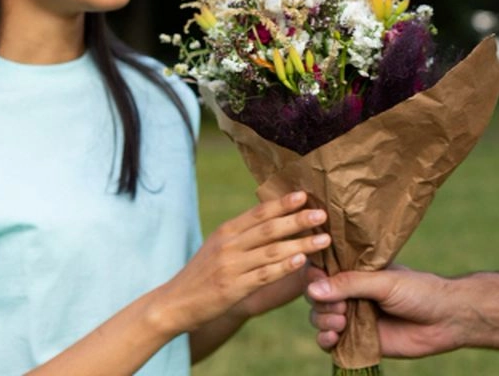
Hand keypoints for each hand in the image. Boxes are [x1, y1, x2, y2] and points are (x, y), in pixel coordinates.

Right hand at [151, 191, 329, 334]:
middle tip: (322, 214)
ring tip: (323, 239)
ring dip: (301, 244)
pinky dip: (284, 267)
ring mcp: (231, 267)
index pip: (258, 212)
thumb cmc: (201, 274)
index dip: (282, 203)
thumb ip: (242, 233)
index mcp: (226, 231)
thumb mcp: (217, 246)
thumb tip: (272, 216)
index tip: (304, 195)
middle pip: (269, 228)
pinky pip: (264, 275)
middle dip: (298, 220)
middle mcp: (228, 246)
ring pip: (272, 251)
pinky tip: (302, 261)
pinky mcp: (233, 289)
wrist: (174, 304)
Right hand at [307, 266, 467, 358]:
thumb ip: (350, 284)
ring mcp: (354, 316)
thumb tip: (313, 289)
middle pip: (317, 297)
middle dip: (321, 304)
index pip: (324, 270)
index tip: (316, 281)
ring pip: (320, 318)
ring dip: (323, 321)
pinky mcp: (358, 340)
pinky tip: (333, 338)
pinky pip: (330, 341)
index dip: (315, 276)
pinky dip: (325, 340)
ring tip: (341, 323)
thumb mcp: (384, 282)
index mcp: (358, 271)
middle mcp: (353, 293)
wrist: (445, 320)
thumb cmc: (420, 292)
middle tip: (341, 309)